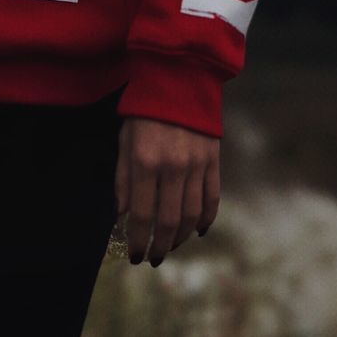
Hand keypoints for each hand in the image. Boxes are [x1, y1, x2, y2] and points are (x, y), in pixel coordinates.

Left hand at [115, 116, 219, 265]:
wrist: (178, 78)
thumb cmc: (143, 109)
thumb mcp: (124, 139)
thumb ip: (123, 179)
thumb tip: (123, 215)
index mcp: (146, 161)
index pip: (142, 215)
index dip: (138, 240)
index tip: (134, 256)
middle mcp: (174, 167)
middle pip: (170, 222)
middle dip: (160, 246)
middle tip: (153, 258)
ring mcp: (197, 164)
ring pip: (193, 215)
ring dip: (182, 238)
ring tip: (170, 247)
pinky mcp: (213, 160)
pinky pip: (213, 198)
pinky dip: (207, 219)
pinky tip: (198, 231)